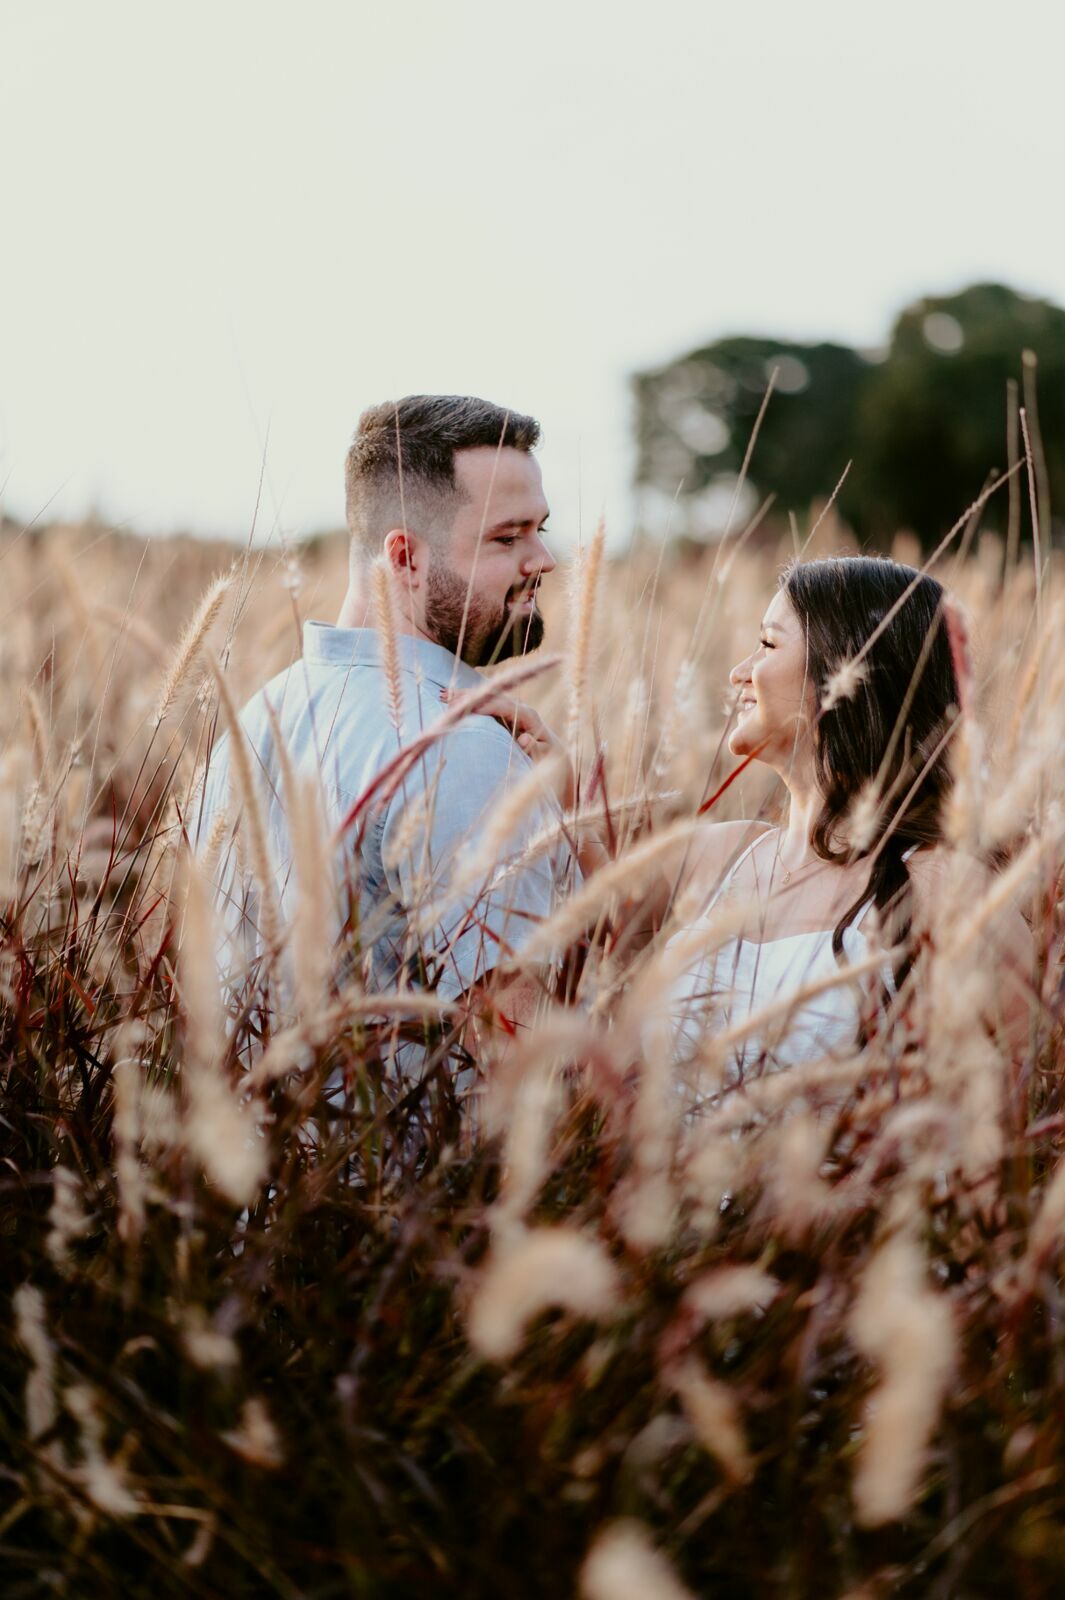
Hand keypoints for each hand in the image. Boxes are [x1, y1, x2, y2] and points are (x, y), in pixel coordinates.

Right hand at [440, 686, 574, 809]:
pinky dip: (469, 702)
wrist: (554, 758)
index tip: (466, 707)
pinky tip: (452, 699)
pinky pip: (486, 704)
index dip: (485, 706)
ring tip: (443, 696)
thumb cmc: (549, 762)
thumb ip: (535, 749)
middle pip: (493, 697)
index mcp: (529, 717)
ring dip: (465, 696)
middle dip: (470, 697)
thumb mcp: (545, 759)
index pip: (504, 707)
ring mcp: (512, 710)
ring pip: (487, 698)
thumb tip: (523, 738)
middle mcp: (520, 708)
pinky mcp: (505, 714)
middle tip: (446, 699)